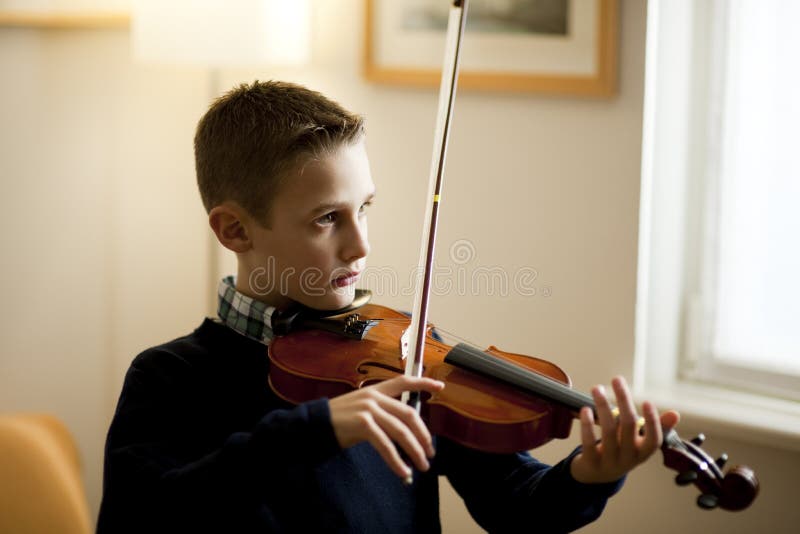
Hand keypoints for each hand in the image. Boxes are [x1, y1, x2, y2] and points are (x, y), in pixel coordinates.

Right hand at [328, 375, 444, 481]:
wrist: (315, 424)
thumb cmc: (340, 420)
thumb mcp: (362, 408)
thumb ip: (383, 412)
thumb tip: (406, 431)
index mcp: (376, 390)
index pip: (404, 381)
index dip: (423, 383)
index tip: (440, 387)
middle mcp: (374, 396)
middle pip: (409, 414)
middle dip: (423, 435)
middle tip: (430, 452)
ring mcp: (369, 409)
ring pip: (401, 431)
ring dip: (414, 451)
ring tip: (421, 466)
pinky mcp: (363, 424)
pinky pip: (386, 445)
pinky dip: (396, 461)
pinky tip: (403, 471)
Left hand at [570, 376, 679, 483]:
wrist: (595, 478)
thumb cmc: (621, 452)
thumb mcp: (638, 443)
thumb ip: (655, 427)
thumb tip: (675, 414)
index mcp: (643, 452)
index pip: (654, 440)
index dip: (653, 422)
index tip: (647, 401)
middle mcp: (629, 458)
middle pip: (629, 426)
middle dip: (624, 400)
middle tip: (617, 379)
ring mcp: (610, 462)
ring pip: (608, 431)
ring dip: (603, 406)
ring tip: (596, 388)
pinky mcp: (591, 462)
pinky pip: (589, 443)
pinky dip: (587, 425)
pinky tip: (585, 409)